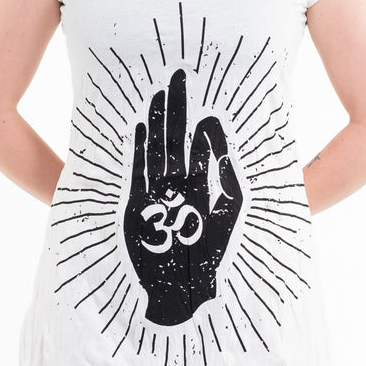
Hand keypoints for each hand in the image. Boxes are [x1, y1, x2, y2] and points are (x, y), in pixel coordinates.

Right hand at [123, 67, 242, 325]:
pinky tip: (141, 127)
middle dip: (177, 107)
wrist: (184, 291)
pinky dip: (139, 151)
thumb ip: (226, 167)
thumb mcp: (229, 206)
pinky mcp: (136, 208)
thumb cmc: (211, 254)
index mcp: (199, 186)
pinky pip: (138, 173)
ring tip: (160, 93)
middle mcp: (176, 186)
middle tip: (177, 73)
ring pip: (157, 151)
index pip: (199, 144)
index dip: (200, 117)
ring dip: (157, 122)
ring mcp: (155, 195)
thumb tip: (214, 127)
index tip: (205, 91)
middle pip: (176, 138)